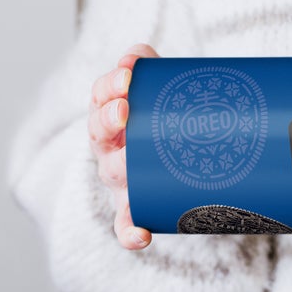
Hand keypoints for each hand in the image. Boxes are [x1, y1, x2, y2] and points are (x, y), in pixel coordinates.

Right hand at [88, 43, 158, 249]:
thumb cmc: (171, 127)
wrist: (192, 168)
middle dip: (108, 119)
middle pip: (99, 133)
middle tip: (125, 109)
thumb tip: (139, 54)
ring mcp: (122, 181)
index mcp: (114, 117)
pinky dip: (130, 232)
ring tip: (130, 160)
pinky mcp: (135, 210)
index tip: (127, 75)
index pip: (100, 97)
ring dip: (119, 166)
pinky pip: (127, 225)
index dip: (110, 86)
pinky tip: (141, 236)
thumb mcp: (164, 95)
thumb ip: (154, 69)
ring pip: (112, 173)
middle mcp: (111, 148)